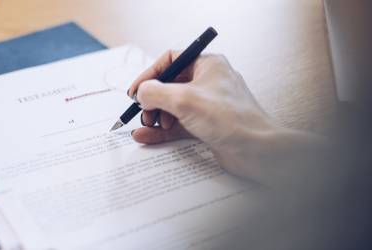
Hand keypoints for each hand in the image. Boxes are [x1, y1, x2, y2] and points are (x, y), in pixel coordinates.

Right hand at [128, 50, 325, 184]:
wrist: (257, 150)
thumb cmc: (231, 119)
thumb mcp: (184, 100)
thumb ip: (156, 92)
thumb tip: (141, 93)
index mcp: (207, 65)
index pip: (170, 61)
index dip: (150, 75)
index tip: (136, 90)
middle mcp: (207, 82)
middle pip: (169, 86)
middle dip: (152, 101)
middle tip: (144, 113)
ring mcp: (207, 105)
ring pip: (172, 107)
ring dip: (156, 117)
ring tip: (147, 127)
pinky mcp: (206, 126)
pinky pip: (178, 125)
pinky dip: (162, 131)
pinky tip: (147, 137)